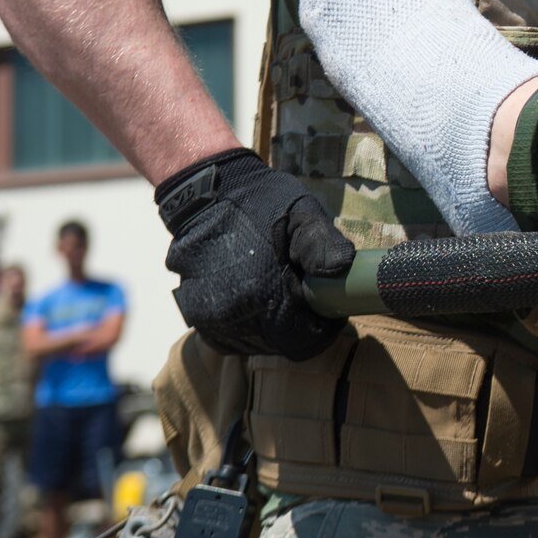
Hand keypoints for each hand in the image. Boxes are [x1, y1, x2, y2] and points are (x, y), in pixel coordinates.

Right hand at [155, 148, 354, 359]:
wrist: (206, 192)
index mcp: (261, 293)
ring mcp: (209, 319)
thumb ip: (322, 243)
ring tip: (278, 292)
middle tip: (304, 293)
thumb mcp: (302, 212)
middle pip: (280, 345)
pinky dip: (248, 326)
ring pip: (255, 344)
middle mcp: (231, 315)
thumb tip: (342, 269)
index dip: (322, 330)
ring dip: (272, 328)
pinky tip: (255, 298)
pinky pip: (230, 338)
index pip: (304, 343)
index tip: (328, 307)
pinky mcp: (195, 316)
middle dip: (298, 326)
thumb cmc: (261, 201)